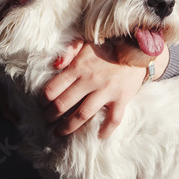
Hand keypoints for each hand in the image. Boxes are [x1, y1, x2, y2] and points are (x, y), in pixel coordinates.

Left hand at [41, 39, 168, 137]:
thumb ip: (68, 51)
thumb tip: (54, 65)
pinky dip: (105, 130)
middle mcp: (90, 80)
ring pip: (82, 115)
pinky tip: (98, 135)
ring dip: (68, 127)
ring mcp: (106, 91)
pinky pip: (113, 119)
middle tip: (48, 121)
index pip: (53, 89)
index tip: (42, 104)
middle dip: (51, 116)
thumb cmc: (108, 48)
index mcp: (78, 67)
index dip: (43, 100)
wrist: (136, 49)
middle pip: (63, 104)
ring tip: (60, 132)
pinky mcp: (121, 98)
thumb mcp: (85, 43)